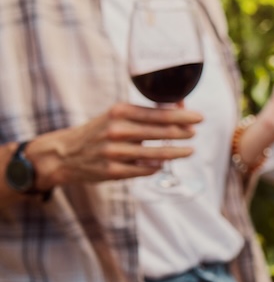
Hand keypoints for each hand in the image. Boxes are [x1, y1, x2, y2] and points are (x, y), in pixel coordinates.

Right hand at [28, 103, 201, 187]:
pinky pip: (144, 170)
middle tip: (195, 133)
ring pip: (156, 154)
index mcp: (120, 112)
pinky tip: (163, 164)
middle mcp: (118, 130)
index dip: (183, 117)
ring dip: (177, 153)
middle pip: (162, 133)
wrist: (65, 153)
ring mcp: (115, 152)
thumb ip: (145, 113)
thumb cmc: (99, 130)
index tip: (199, 118)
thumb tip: (179, 110)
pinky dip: (156, 166)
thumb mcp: (117, 114)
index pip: (160, 114)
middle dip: (183, 133)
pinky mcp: (112, 171)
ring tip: (189, 150)